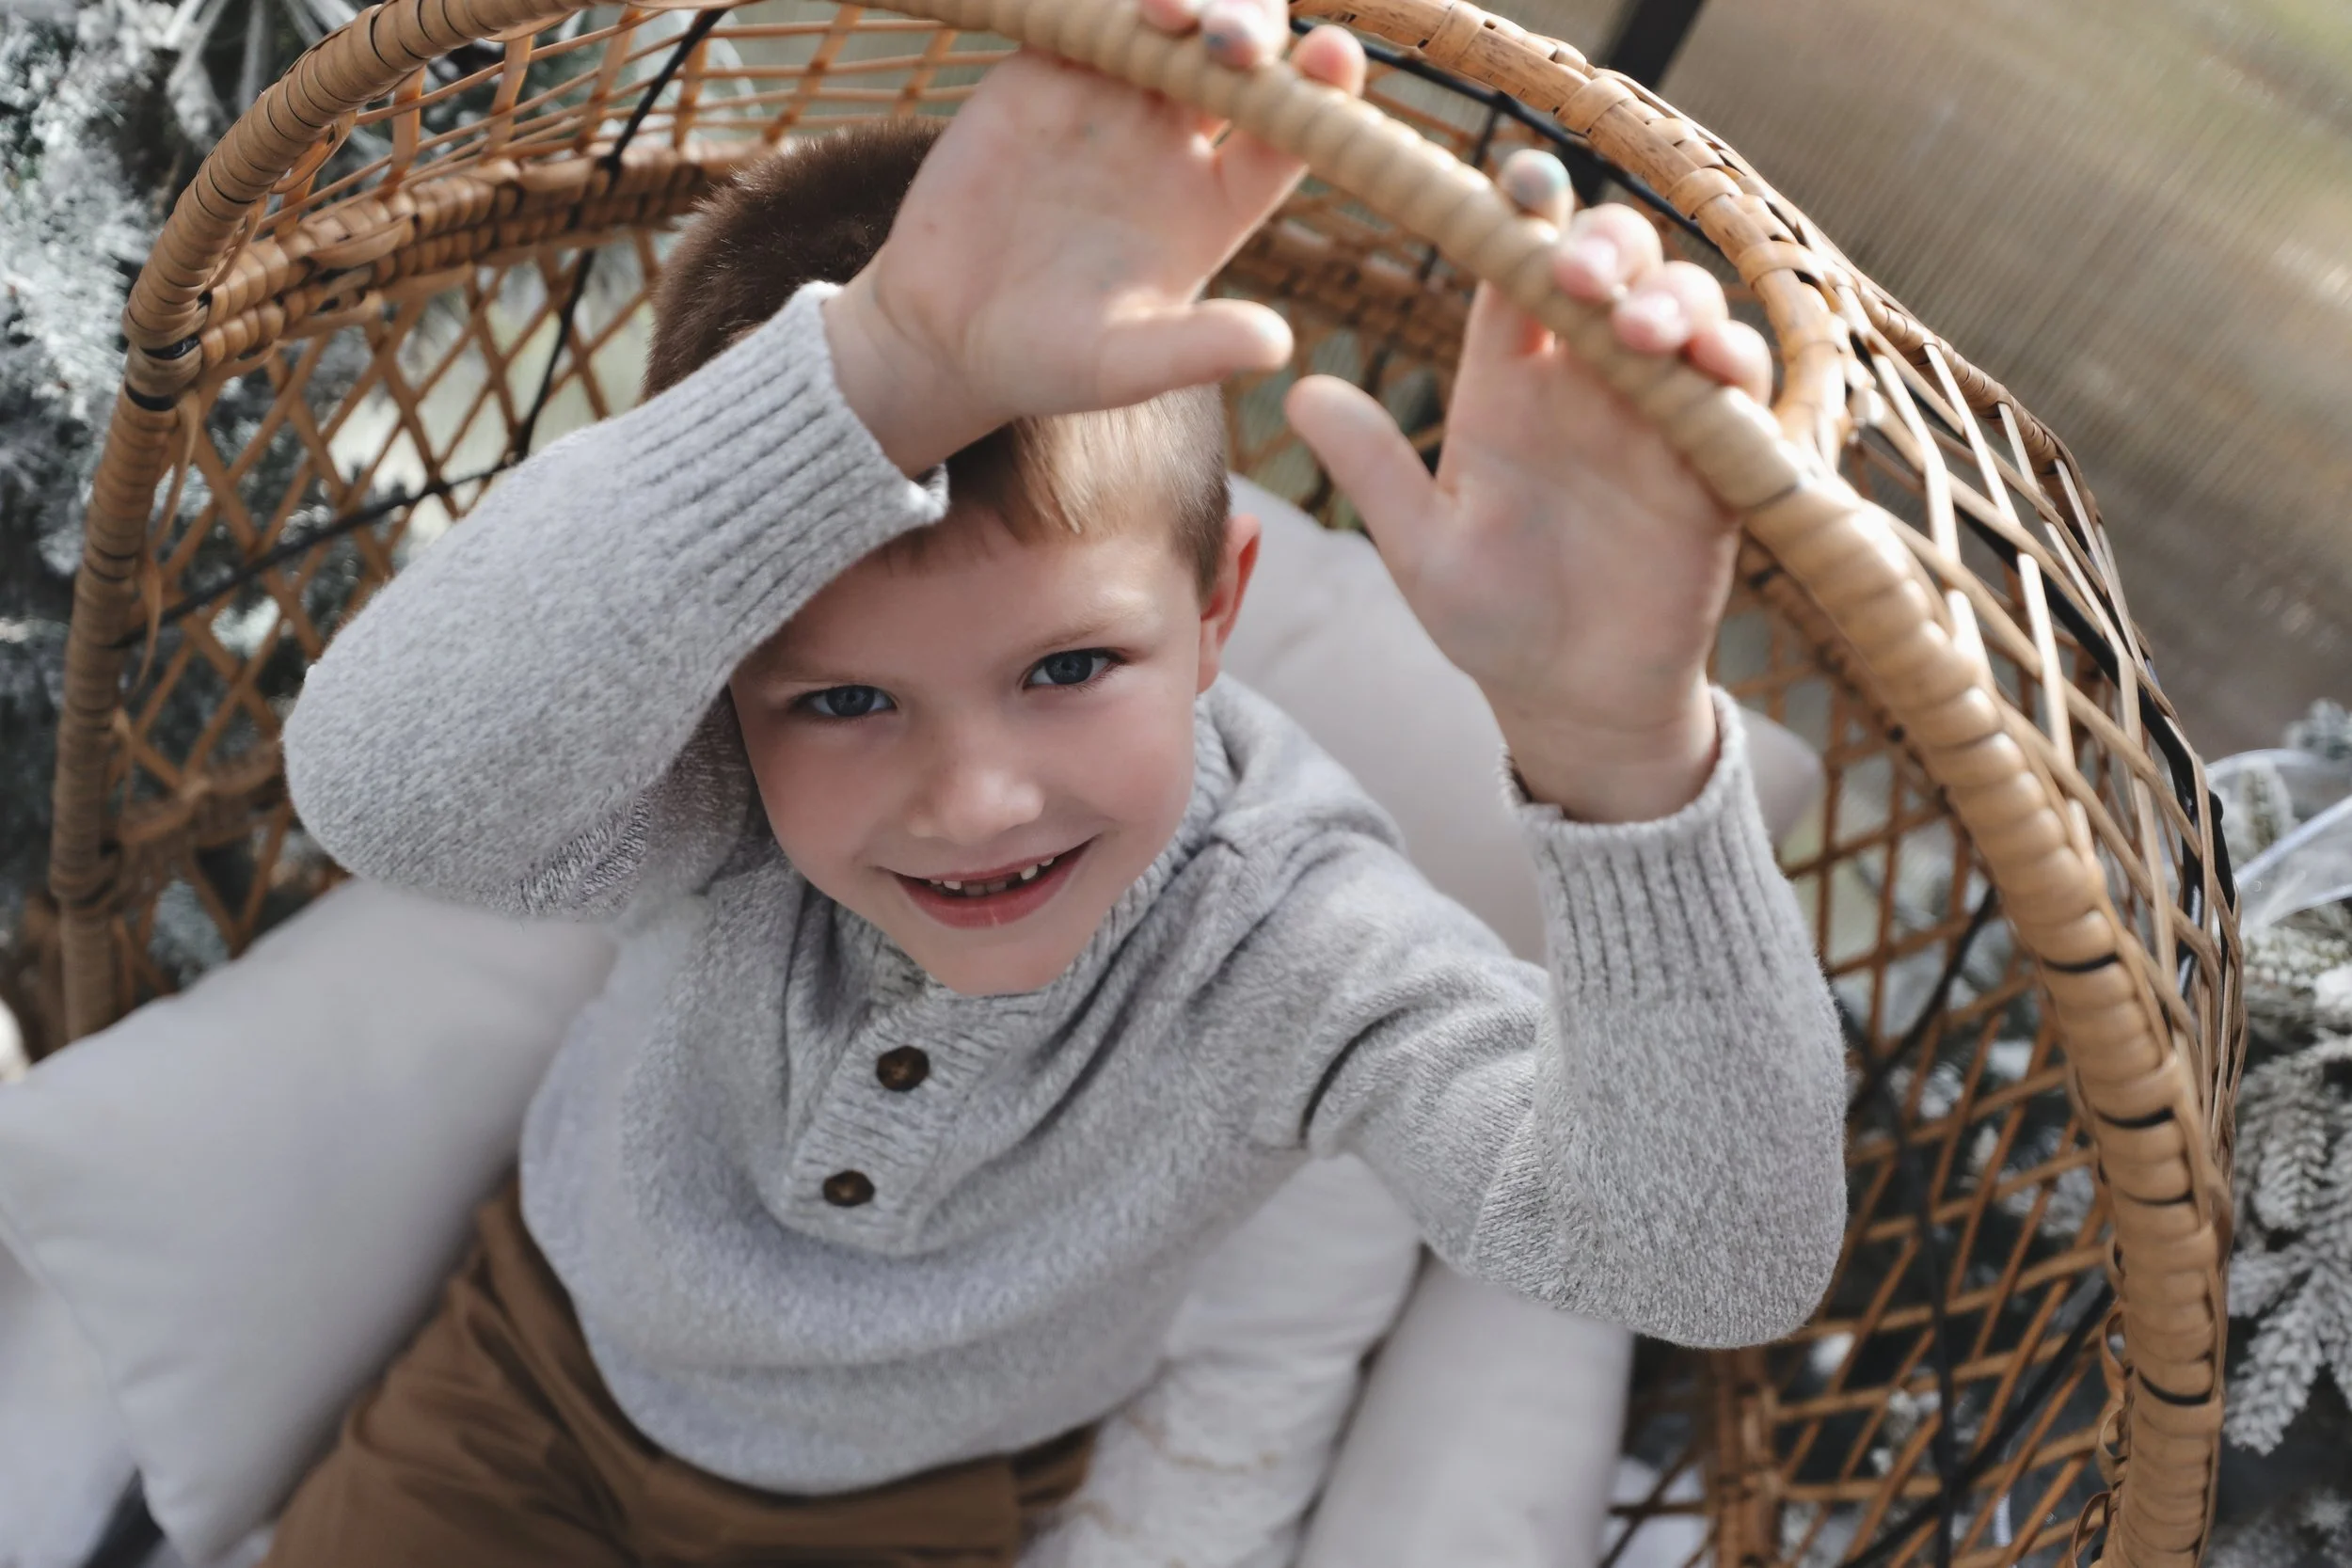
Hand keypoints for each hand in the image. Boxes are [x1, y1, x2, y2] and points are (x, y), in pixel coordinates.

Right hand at [825, 0, 1366, 474]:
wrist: (942, 333)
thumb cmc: (1045, 360)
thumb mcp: (1119, 367)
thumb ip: (1193, 350)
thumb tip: (1278, 346)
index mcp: (1220, 200)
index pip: (1293, 129)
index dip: (1322, 88)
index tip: (1331, 60)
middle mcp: (1177, 138)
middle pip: (1241, 50)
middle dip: (1251, 23)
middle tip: (1231, 42)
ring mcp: (1112, 97)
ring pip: (1168, 15)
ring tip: (1166, 13)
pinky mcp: (1043, 70)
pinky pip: (1084, 10)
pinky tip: (1105, 2)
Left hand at [1284, 151, 1772, 821]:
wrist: (1575, 701)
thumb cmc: (1491, 622)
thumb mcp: (1423, 551)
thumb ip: (1373, 468)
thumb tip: (1299, 392)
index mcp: (1506, 383)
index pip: (1514, 269)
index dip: (1522, 214)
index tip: (1517, 184)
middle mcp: (1585, 380)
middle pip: (1611, 264)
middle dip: (1605, 245)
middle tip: (1580, 277)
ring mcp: (1657, 411)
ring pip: (1684, 306)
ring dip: (1671, 299)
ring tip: (1639, 332)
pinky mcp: (1717, 457)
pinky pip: (1741, 386)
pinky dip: (1733, 361)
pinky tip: (1711, 364)